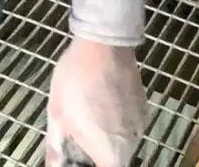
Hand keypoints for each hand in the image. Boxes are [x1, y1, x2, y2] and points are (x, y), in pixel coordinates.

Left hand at [46, 38, 146, 166]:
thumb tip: (54, 164)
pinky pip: (127, 121)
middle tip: (78, 133)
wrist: (103, 43)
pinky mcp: (143, 104)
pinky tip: (100, 98)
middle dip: (95, 150)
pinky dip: (114, 118)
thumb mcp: (57, 114)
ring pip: (121, 139)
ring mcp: (141, 123)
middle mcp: (133, 144)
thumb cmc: (76, 81)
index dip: (88, 165)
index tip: (77, 156)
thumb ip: (56, 147)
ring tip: (87, 110)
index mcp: (112, 154)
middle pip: (113, 158)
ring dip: (105, 133)